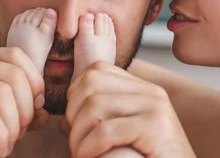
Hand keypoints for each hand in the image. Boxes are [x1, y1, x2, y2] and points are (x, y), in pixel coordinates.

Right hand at [0, 47, 43, 157]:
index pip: (18, 56)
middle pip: (14, 76)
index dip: (35, 83)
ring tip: (4, 146)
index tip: (33, 113)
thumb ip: (12, 108)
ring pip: (1, 94)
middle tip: (17, 136)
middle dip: (24, 111)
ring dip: (11, 128)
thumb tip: (45, 112)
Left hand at [65, 61, 196, 157]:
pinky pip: (104, 130)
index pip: (97, 70)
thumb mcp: (122, 138)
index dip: (76, 94)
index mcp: (144, 90)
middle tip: (76, 143)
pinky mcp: (155, 127)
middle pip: (91, 83)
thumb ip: (99, 122)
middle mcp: (152, 93)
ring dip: (78, 136)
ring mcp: (155, 107)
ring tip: (82, 155)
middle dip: (74, 114)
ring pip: (94, 106)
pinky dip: (88, 148)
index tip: (75, 124)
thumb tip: (63, 119)